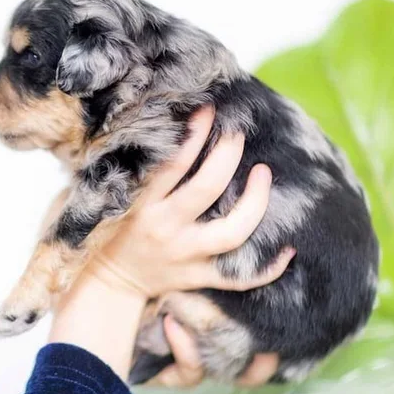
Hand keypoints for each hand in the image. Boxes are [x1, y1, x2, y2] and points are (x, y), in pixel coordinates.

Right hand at [48, 105, 293, 379]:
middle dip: (228, 155)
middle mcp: (165, 229)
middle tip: (237, 135)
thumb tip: (153, 126)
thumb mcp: (107, 197)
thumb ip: (128, 170)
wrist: (105, 282)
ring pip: (232, 232)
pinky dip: (268, 268)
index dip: (195, 133)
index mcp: (140, 206)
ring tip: (263, 173)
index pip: (173, 163)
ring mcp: (185, 256)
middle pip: (207, 188)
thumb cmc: (107, 230)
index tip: (209, 111)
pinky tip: (287, 248)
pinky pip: (240, 279)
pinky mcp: (199, 278)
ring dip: (255, 202)